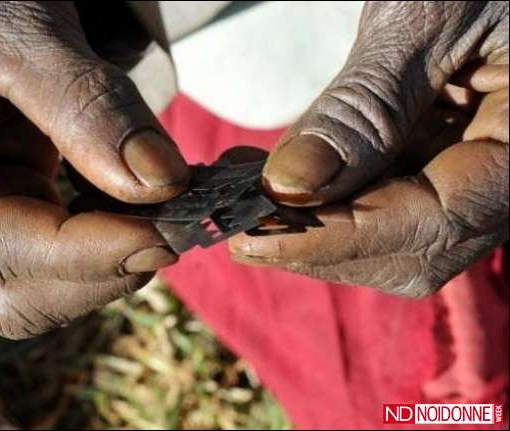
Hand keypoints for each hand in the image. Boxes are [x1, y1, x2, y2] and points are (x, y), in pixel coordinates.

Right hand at [0, 1, 188, 338]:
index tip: (162, 236)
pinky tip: (141, 203)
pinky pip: (61, 250)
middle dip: (100, 271)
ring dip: (112, 261)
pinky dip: (110, 238)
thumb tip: (161, 182)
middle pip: (14, 292)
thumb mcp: (17, 29)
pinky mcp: (10, 201)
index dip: (81, 253)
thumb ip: (86, 105)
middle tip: (173, 228)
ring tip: (163, 212)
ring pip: (43, 283)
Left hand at [230, 1, 507, 296]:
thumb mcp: (422, 20)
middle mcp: (507, 173)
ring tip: (242, 199)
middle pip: (412, 247)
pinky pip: (382, 200)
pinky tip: (274, 181)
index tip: (254, 238)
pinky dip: (323, 200)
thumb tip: (290, 186)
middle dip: (318, 245)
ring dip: (311, 228)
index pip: (437, 220)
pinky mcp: (438, 160)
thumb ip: (363, 108)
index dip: (340, 238)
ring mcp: (471, 171)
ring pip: (391, 236)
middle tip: (237, 224)